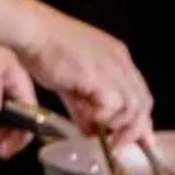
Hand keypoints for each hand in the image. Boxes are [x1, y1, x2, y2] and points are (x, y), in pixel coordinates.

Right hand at [19, 12, 156, 146]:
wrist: (31, 31)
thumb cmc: (42, 48)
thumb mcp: (67, 80)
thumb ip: (81, 105)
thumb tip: (88, 129)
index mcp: (116, 56)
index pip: (139, 92)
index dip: (140, 117)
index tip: (141, 137)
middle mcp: (120, 62)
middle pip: (143, 102)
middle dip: (134, 127)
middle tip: (118, 143)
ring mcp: (113, 68)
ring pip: (133, 107)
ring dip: (116, 125)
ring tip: (97, 132)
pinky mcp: (101, 78)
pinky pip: (114, 107)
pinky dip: (102, 117)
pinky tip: (86, 118)